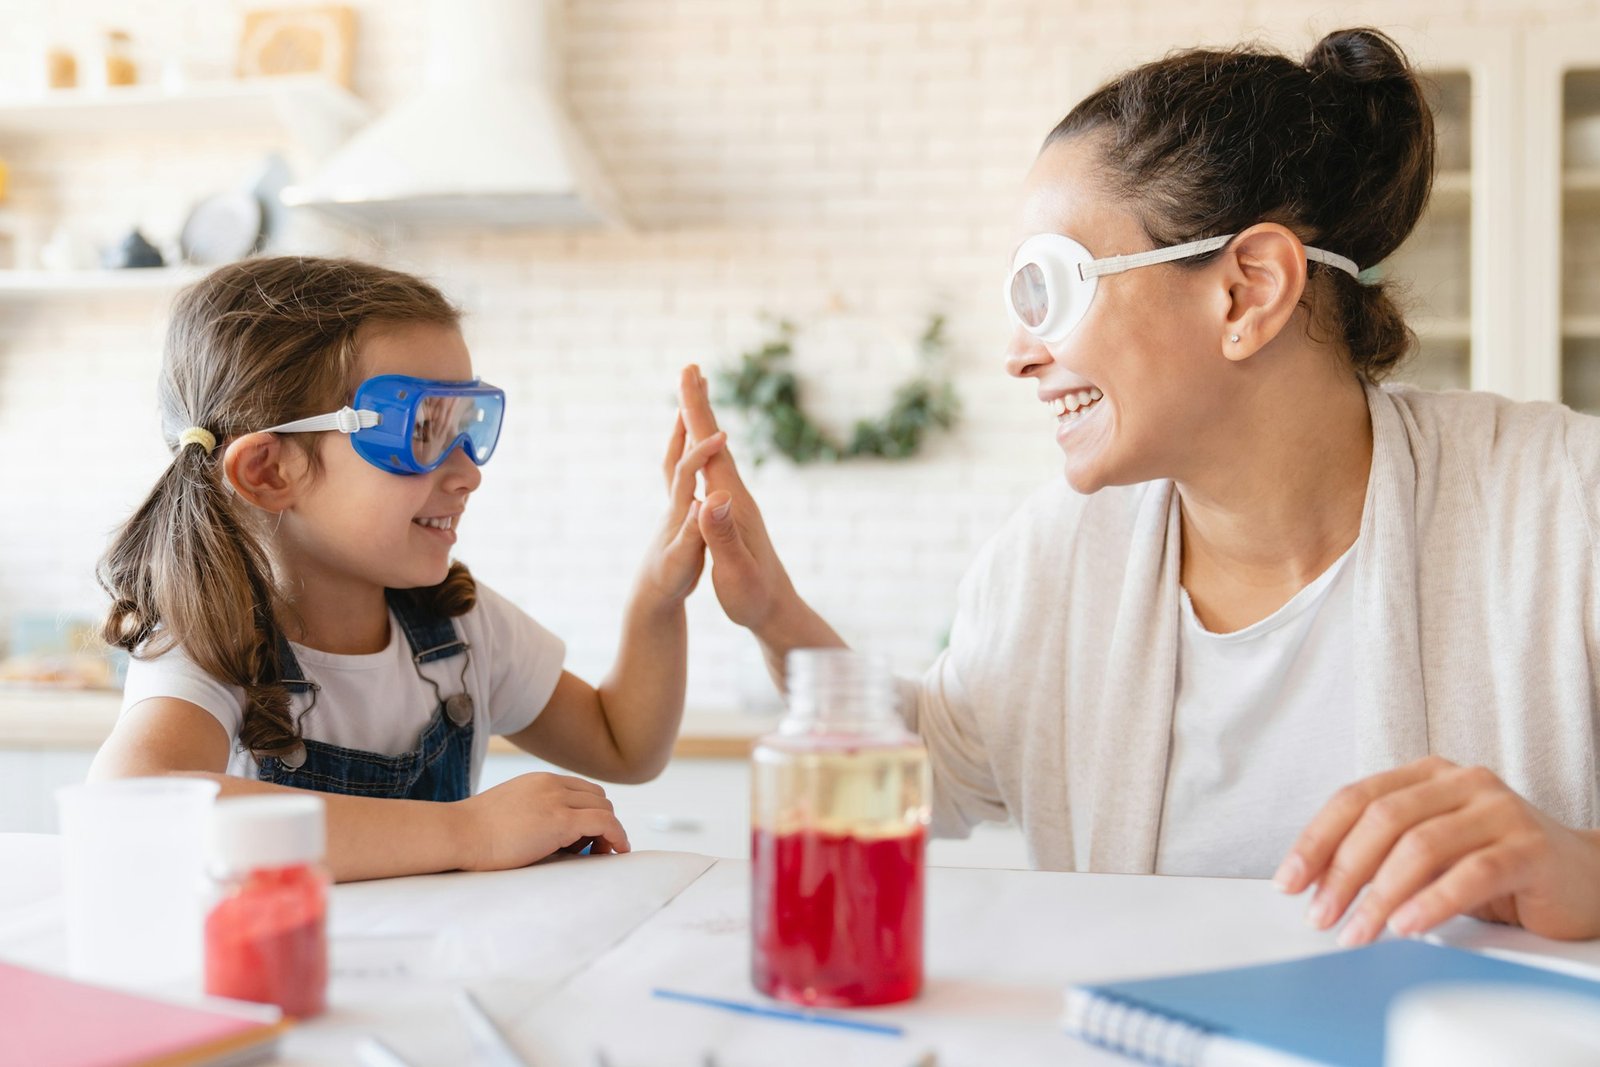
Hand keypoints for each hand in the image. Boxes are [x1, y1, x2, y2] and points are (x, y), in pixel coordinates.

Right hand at [454, 772, 629, 870]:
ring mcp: (557, 801)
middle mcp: (552, 785)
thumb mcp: (509, 811)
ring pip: (605, 810)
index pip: (582, 790)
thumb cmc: (474, 831)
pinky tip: (618, 851)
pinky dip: (617, 836)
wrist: (458, 833)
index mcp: (539, 781)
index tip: (589, 836)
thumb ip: (533, 813)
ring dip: (609, 831)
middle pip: (598, 798)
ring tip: (599, 854)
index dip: (591, 812)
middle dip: (602, 822)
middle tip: (595, 848)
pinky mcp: (560, 821)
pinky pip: (605, 824)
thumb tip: (550, 835)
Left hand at [637, 413, 725, 604]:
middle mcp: (675, 502)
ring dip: (685, 433)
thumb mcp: (684, 561)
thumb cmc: (668, 581)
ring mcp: (676, 506)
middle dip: (685, 420)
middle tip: (692, 386)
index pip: (687, 471)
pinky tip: (698, 454)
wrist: (651, 598)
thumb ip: (694, 533)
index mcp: (679, 511)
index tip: (720, 433)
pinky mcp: (681, 514)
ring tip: (690, 410)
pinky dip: (692, 456)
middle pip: (675, 452)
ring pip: (678, 460)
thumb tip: (701, 503)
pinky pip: (686, 475)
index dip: (702, 452)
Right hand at [676, 364, 801, 632]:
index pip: (710, 448)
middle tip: (690, 368)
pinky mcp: (734, 513)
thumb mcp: (733, 570)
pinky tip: (704, 448)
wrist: (777, 610)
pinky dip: (706, 448)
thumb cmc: (753, 596)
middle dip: (699, 404)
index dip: (697, 412)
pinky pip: (715, 469)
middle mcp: (735, 495)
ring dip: (703, 422)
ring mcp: (736, 502)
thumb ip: (721, 535)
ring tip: (694, 398)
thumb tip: (713, 497)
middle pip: (714, 440)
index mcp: (731, 502)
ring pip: (716, 451)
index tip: (689, 377)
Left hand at [1274, 755, 1599, 944]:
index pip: (1355, 798)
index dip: (1316, 840)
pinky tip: (1408, 926)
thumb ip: (1383, 855)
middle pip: (1382, 820)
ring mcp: (1500, 810)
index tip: (1289, 882)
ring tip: (1358, 932)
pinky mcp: (1530, 847)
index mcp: (1427, 774)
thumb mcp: (1431, 851)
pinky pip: (1472, 873)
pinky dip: (1433, 902)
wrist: (1585, 878)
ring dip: (1380, 896)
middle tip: (1321, 916)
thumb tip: (1316, 886)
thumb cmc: (1497, 865)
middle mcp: (1461, 782)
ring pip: (1421, 847)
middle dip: (1341, 873)